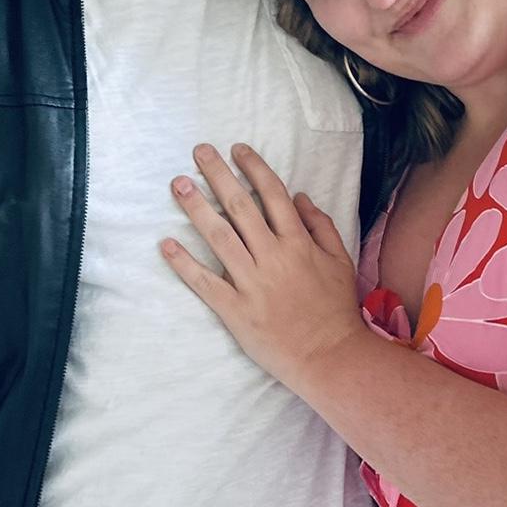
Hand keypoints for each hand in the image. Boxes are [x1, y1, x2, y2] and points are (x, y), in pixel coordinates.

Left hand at [162, 143, 365, 390]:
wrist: (329, 356)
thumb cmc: (336, 309)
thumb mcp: (340, 261)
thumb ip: (321, 226)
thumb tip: (299, 197)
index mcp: (298, 243)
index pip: (272, 195)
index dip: (253, 168)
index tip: (237, 149)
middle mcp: (273, 257)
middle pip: (241, 207)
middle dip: (218, 175)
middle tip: (199, 151)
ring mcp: (252, 284)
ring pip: (219, 237)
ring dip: (196, 208)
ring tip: (178, 184)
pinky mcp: (235, 310)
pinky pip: (205, 282)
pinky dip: (184, 263)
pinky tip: (166, 244)